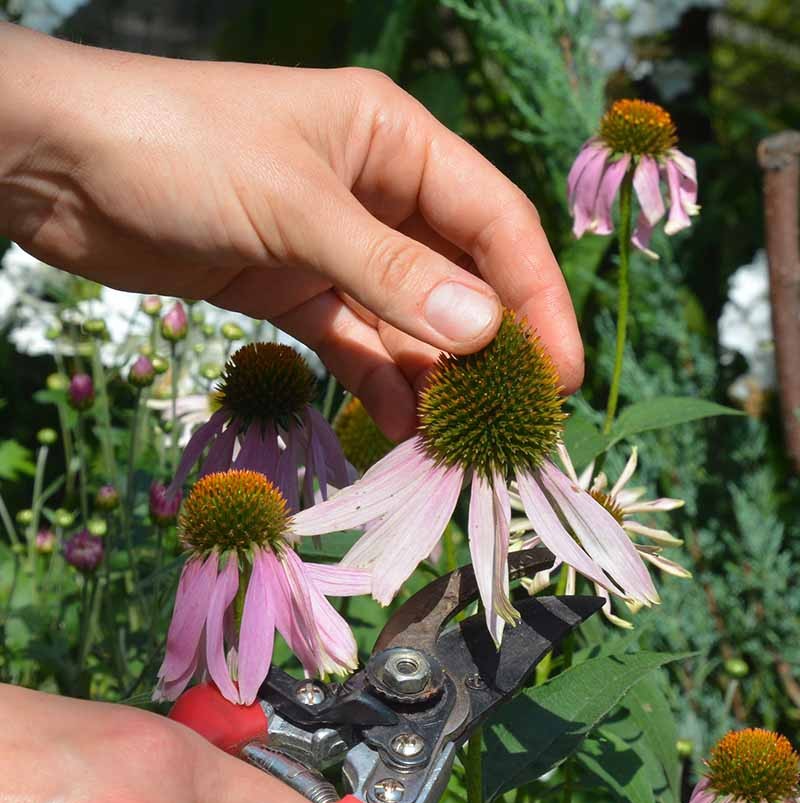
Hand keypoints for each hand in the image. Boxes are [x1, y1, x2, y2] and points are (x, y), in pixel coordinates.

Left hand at [0, 27, 581, 439]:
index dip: (534, 298)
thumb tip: (483, 335)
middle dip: (487, 348)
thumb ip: (389, 275)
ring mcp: (331, 244)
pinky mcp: (288, 287)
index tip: (558, 374)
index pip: (492, 220)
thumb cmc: (179, 150)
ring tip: (460, 442)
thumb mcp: (296, 207)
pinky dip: (377, 381)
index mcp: (393, 138)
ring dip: (433, 377)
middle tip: (515, 423)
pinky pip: (352, 341)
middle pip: (456, 275)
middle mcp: (373, 189)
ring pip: (405, 318)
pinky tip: (402, 426)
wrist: (58, 166)